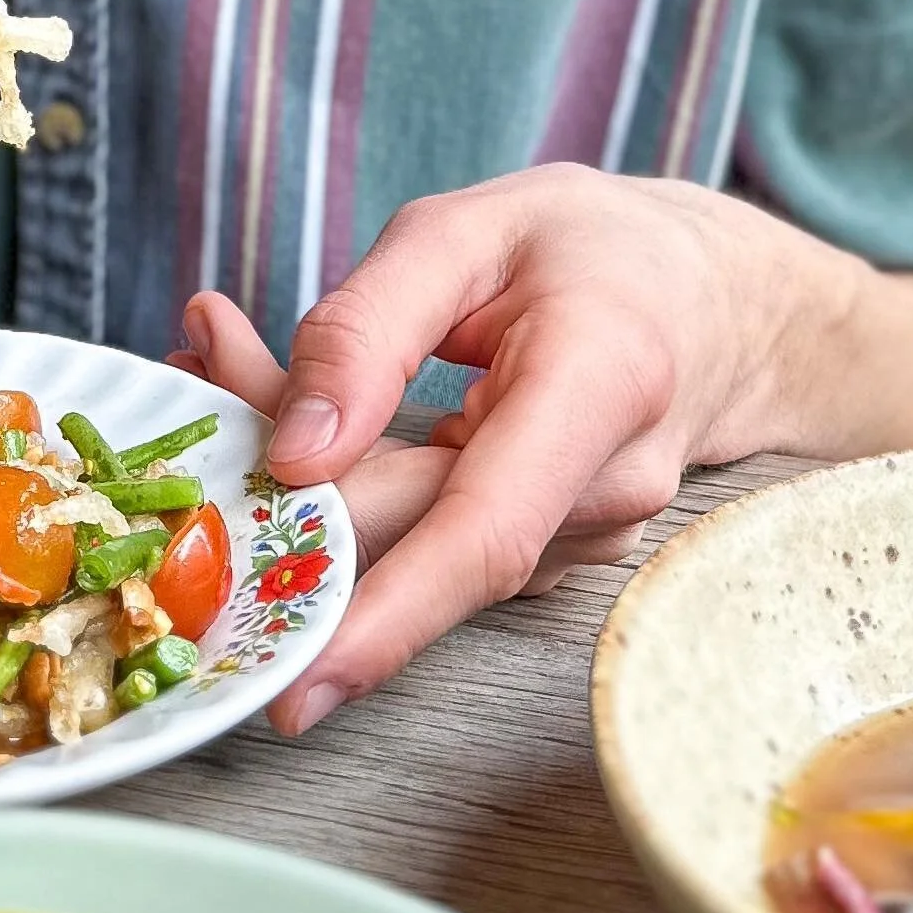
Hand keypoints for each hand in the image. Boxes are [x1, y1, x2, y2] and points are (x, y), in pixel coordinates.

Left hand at [174, 165, 856, 725]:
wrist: (719, 304)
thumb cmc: (593, 252)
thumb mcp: (467, 232)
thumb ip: (367, 329)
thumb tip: (291, 453)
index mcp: (600, 386)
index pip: (483, 533)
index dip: (385, 617)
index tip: (295, 680)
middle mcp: (601, 491)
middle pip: (407, 532)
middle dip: (280, 476)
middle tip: (192, 358)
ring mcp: (579, 542)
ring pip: (404, 542)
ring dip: (306, 478)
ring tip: (233, 359)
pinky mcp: (544, 557)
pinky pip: (424, 541)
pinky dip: (351, 488)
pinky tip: (305, 418)